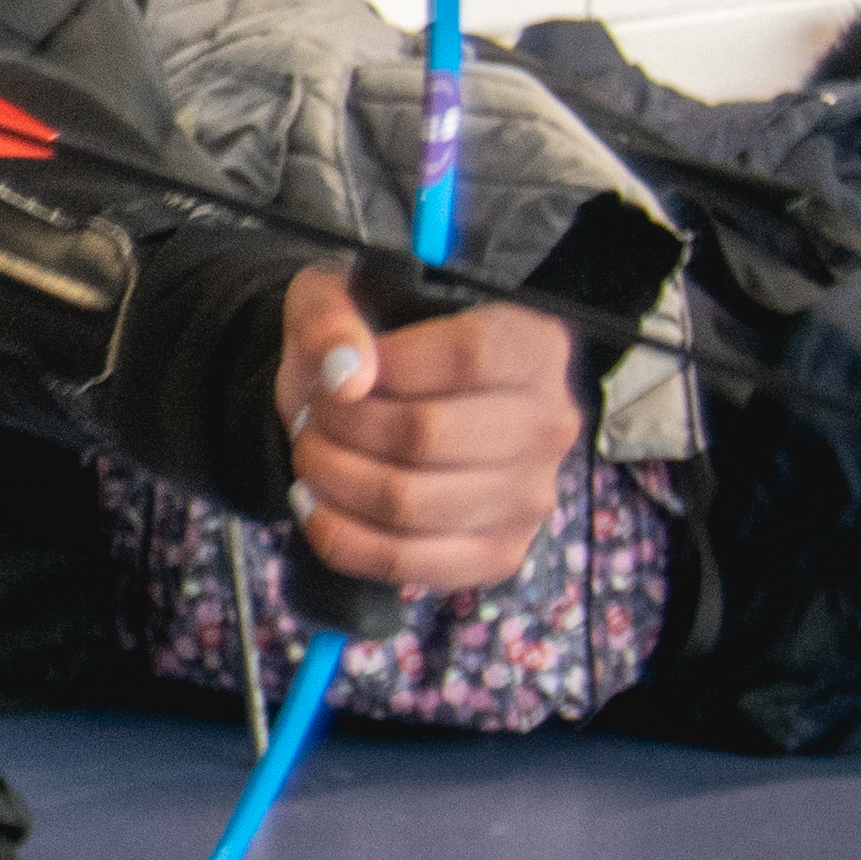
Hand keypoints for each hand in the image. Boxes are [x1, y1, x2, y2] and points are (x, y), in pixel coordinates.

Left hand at [275, 268, 580, 594]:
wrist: (378, 402)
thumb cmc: (367, 341)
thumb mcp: (337, 297)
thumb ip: (331, 316)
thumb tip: (346, 373)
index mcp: (535, 346)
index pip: (471, 356)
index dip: (389, 365)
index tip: (341, 371)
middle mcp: (549, 424)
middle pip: (428, 435)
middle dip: (342, 426)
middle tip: (311, 413)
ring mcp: (530, 498)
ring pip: (409, 503)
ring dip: (332, 476)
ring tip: (311, 450)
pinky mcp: (498, 555)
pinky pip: (405, 562)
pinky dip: (338, 533)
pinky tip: (313, 500)